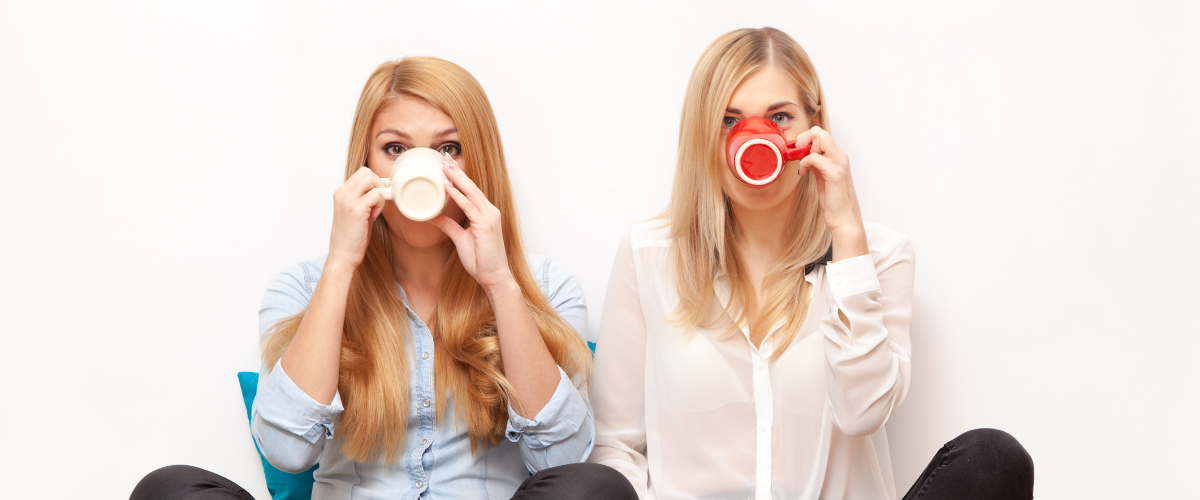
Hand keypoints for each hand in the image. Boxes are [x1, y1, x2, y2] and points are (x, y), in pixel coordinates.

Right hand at [327, 167, 385, 271]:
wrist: (343, 255)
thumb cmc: (352, 236)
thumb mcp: (356, 212)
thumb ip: (365, 198)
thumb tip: (382, 188)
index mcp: (340, 193)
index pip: (361, 172)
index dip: (374, 183)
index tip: (376, 198)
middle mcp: (342, 194)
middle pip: (367, 172)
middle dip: (378, 185)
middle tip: (377, 203)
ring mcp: (348, 201)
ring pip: (371, 179)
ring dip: (379, 194)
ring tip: (374, 210)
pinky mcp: (356, 210)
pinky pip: (377, 194)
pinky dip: (380, 204)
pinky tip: (373, 216)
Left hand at [429, 153, 514, 290]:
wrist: (494, 276)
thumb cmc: (481, 260)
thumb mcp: (460, 239)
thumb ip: (449, 226)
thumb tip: (434, 216)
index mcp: (486, 214)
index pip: (471, 191)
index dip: (459, 177)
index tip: (448, 166)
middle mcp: (490, 212)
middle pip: (471, 187)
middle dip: (457, 172)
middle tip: (444, 157)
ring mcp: (489, 217)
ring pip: (470, 192)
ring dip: (456, 178)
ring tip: (444, 166)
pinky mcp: (485, 225)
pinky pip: (468, 206)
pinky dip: (457, 195)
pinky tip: (447, 187)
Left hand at [794, 126, 863, 234]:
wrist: (844, 219)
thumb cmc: (834, 201)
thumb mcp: (822, 177)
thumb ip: (816, 165)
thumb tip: (804, 156)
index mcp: (838, 157)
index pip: (821, 134)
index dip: (806, 139)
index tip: (797, 151)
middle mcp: (840, 157)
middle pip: (820, 132)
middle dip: (803, 139)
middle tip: (797, 154)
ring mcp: (839, 163)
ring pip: (820, 139)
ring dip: (804, 150)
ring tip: (801, 165)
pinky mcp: (834, 174)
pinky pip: (814, 157)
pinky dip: (804, 163)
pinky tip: (803, 174)